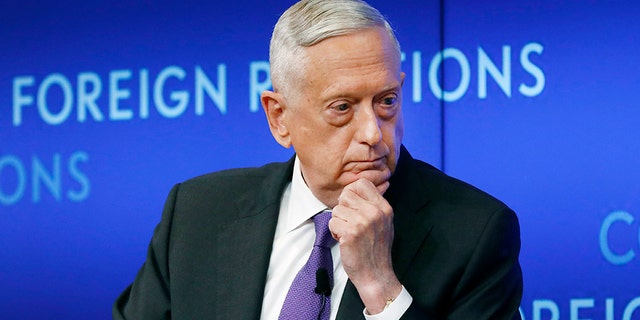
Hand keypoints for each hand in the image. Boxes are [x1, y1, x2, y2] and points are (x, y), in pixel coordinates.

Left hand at [329, 178, 401, 313]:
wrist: (376, 274)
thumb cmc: (376, 250)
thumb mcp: (384, 222)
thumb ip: (373, 205)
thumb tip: (356, 188)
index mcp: (384, 207)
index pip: (362, 183)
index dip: (352, 192)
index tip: (352, 206)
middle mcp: (375, 212)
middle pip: (346, 194)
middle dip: (343, 208)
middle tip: (349, 222)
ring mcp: (363, 222)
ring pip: (336, 209)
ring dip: (338, 222)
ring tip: (349, 233)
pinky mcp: (351, 232)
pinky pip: (332, 222)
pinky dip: (335, 233)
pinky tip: (345, 241)